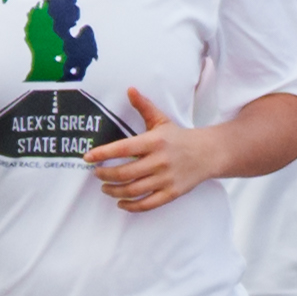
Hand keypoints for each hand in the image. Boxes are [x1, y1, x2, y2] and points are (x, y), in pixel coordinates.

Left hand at [80, 92, 199, 212]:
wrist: (209, 153)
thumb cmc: (179, 137)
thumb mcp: (162, 120)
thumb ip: (144, 106)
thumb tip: (129, 89)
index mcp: (154, 142)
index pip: (122, 148)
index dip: (102, 154)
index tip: (87, 158)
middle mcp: (160, 161)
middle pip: (124, 173)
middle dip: (104, 175)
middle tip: (96, 174)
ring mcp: (166, 178)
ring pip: (133, 190)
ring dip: (114, 191)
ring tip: (105, 188)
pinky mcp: (172, 192)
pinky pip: (147, 204)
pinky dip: (131, 206)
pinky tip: (121, 203)